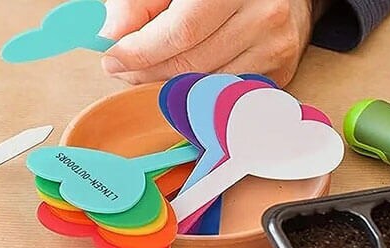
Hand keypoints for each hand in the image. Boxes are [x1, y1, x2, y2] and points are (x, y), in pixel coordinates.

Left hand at [101, 0, 318, 86]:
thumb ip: (141, 3)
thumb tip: (110, 33)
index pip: (180, 32)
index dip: (141, 52)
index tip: (113, 60)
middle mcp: (263, 14)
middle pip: (189, 65)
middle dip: (147, 72)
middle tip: (124, 70)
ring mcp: (274, 47)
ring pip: (202, 87)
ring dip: (166, 87)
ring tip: (148, 73)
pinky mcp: (278, 72)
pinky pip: (222, 96)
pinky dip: (194, 95)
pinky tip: (179, 82)